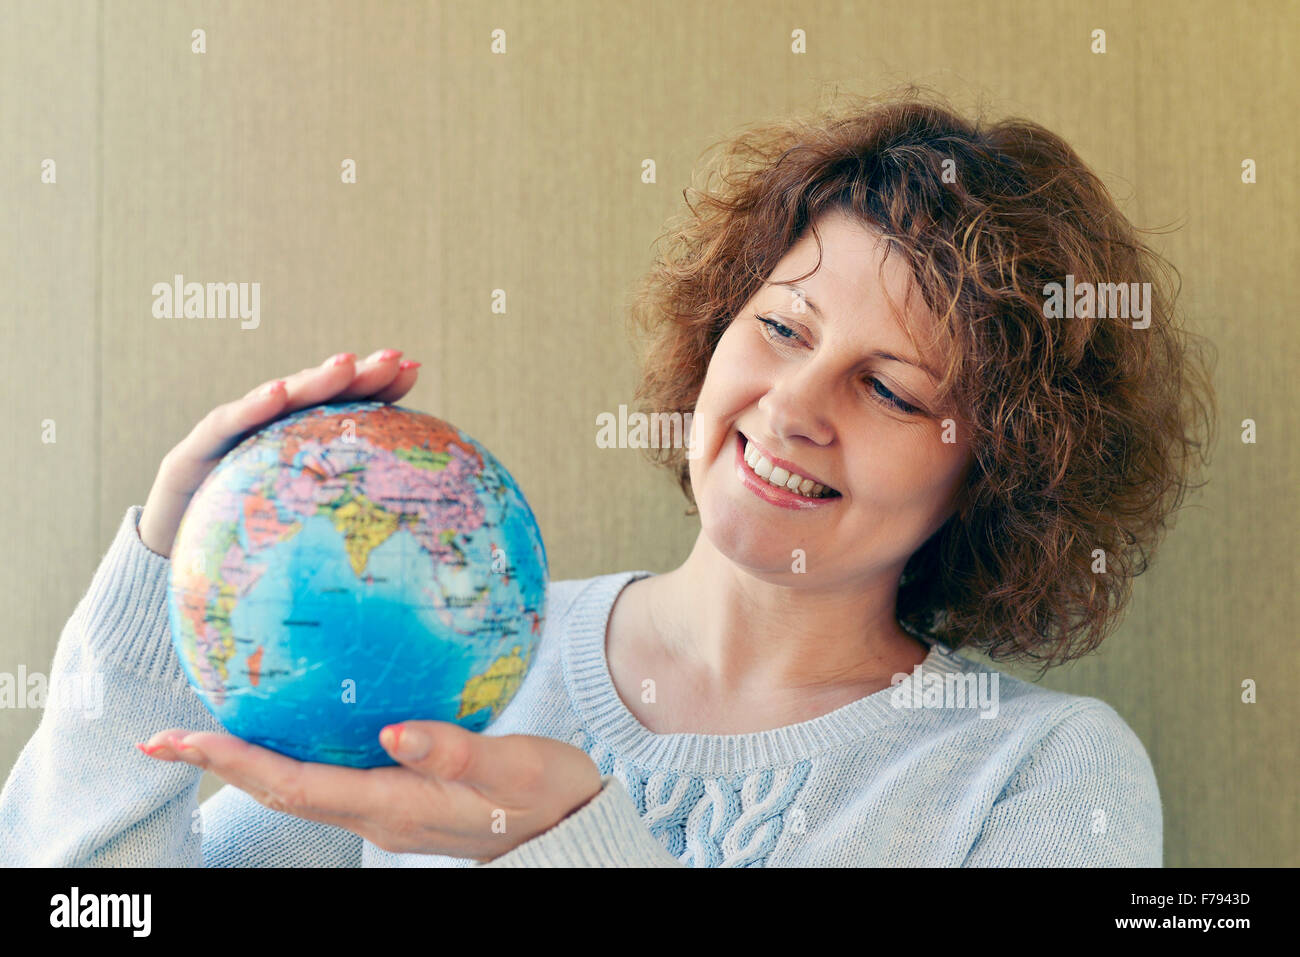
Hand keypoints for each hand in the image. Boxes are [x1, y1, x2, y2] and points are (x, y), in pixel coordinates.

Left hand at [135, 722, 603, 863]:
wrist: (570, 831)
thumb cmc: (548, 796)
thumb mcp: (515, 769)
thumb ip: (456, 752)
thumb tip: (392, 733)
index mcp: (396, 807)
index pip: (296, 786)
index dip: (235, 763)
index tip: (181, 741)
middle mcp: (379, 817)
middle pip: (282, 792)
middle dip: (222, 766)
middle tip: (166, 735)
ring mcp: (387, 814)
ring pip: (301, 789)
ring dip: (250, 764)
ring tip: (210, 732)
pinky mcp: (401, 802)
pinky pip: (330, 780)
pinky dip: (292, 758)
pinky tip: (293, 727)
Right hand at [138, 349, 419, 557]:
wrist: (171, 574)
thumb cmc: (246, 559)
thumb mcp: (305, 540)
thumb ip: (349, 523)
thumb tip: (425, 523)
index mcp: (298, 447)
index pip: (343, 408)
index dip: (376, 386)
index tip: (412, 369)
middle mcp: (265, 433)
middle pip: (316, 396)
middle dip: (355, 374)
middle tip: (392, 359)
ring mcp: (228, 439)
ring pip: (276, 402)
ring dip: (313, 381)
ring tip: (346, 365)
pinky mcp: (189, 456)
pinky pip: (224, 427)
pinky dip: (251, 408)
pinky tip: (278, 393)